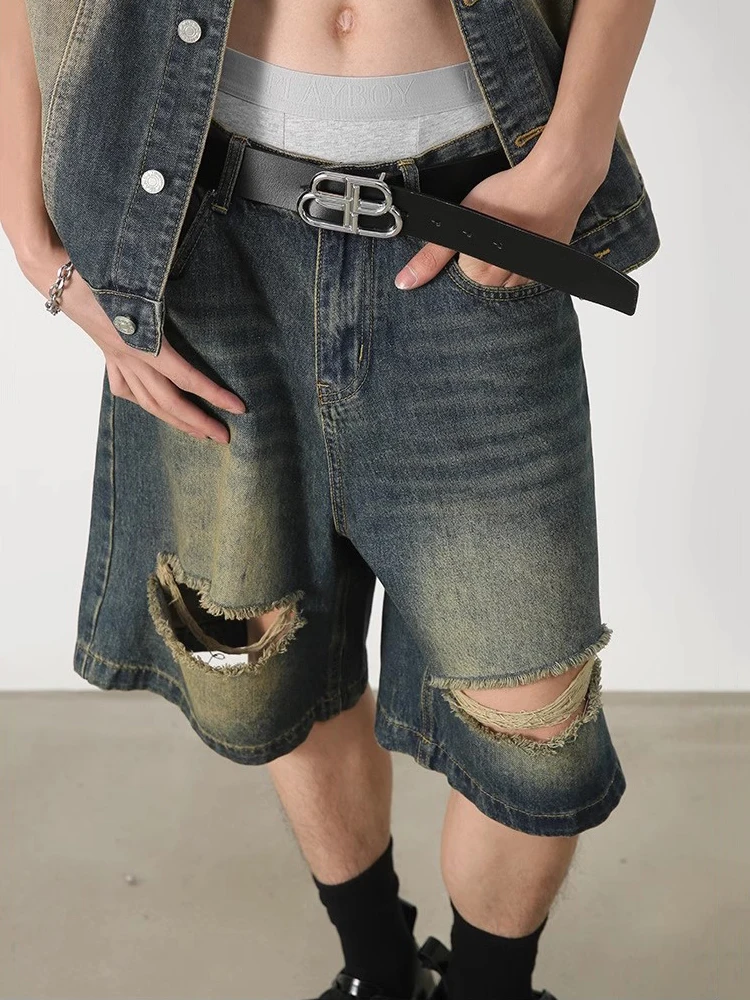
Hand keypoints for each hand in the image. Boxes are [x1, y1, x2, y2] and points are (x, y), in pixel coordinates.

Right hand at [18, 243, 245, 441]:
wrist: (57, 274)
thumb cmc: (99, 271)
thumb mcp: (138, 286)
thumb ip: (163, 301)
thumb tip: (194, 302)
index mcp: (143, 344)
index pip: (187, 378)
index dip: (214, 396)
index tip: (239, 408)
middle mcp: (130, 358)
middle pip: (168, 402)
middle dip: (198, 422)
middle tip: (223, 437)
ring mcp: (117, 359)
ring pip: (147, 401)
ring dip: (174, 420)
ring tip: (198, 432)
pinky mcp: (109, 354)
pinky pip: (125, 387)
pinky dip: (141, 400)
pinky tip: (151, 405)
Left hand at [394, 146, 601, 290]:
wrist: (560, 179)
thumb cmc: (510, 195)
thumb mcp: (462, 220)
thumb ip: (433, 255)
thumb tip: (405, 283)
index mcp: (485, 274)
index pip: (462, 284)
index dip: (457, 264)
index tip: (461, 244)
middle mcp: (510, 280)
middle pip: (485, 286)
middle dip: (479, 268)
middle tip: (481, 241)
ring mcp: (533, 273)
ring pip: (510, 283)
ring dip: (502, 269)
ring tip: (500, 243)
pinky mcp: (552, 262)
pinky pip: (531, 274)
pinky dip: (523, 263)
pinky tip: (521, 243)